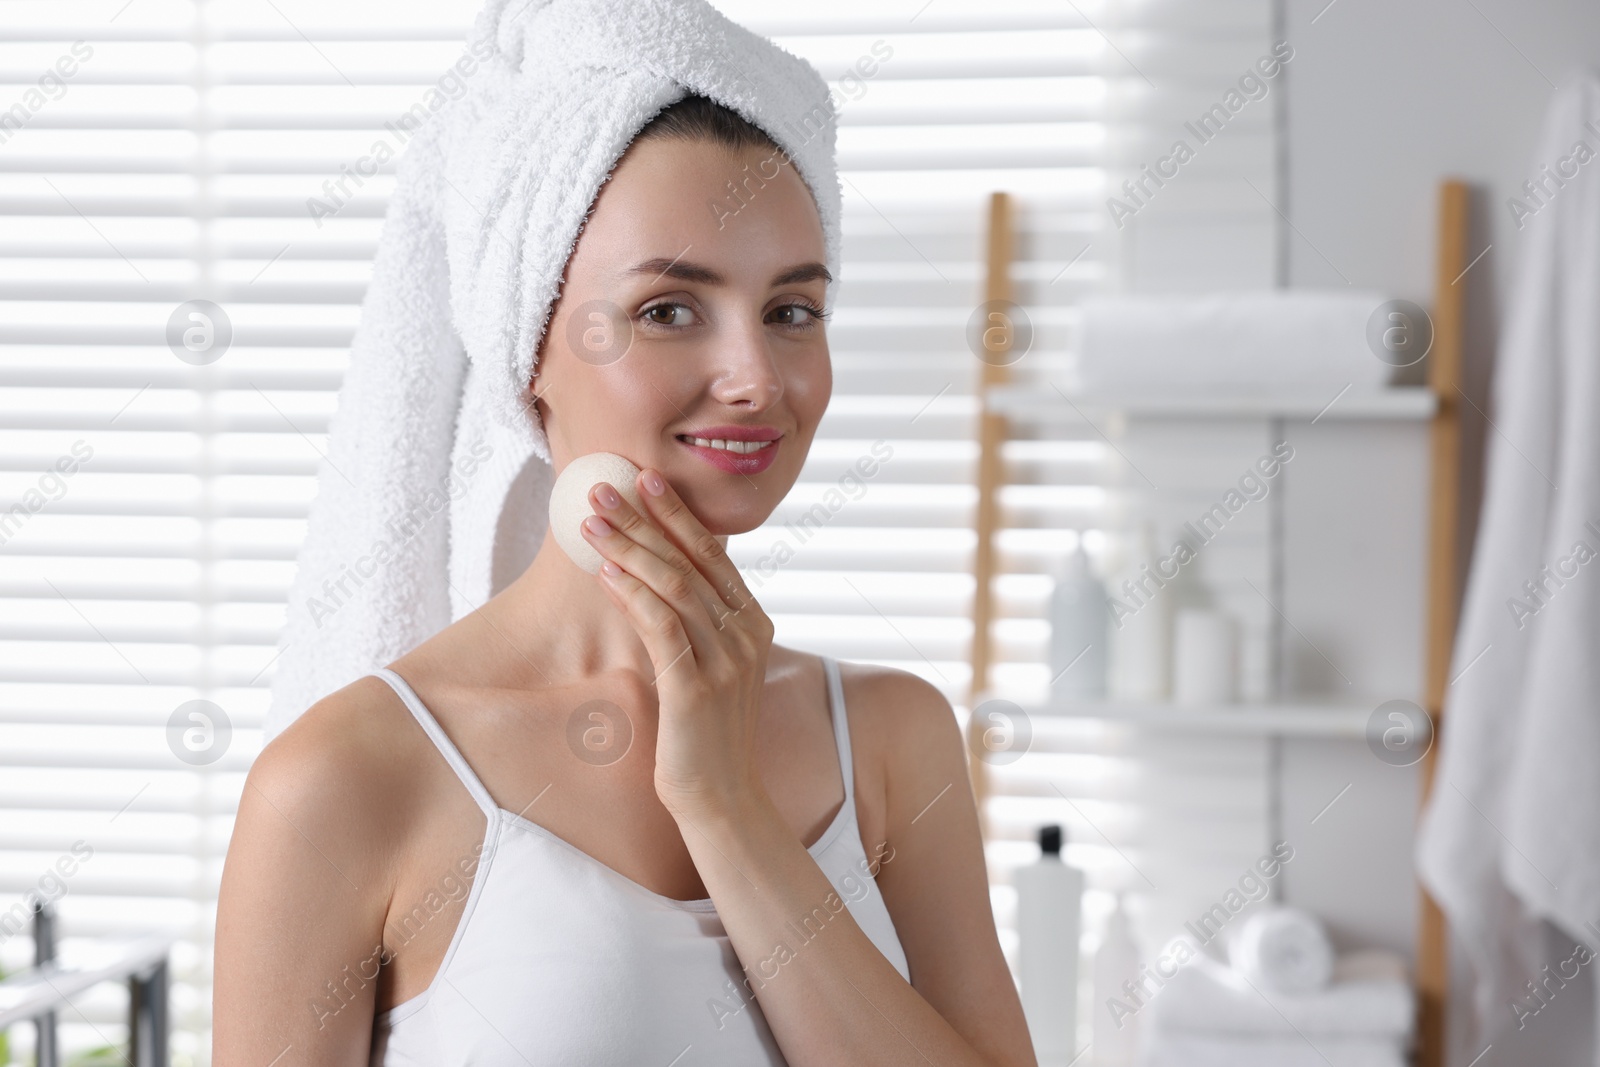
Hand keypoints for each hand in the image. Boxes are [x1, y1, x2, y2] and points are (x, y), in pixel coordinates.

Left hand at [580, 469, 774, 823]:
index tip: (644, 479)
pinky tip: (606, 573)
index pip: (713, 554)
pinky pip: (661, 626)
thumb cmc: (705, 734)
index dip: (676, 514)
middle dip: (644, 518)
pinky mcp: (697, 687)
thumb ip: (695, 623)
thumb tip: (654, 578)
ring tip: (592, 521)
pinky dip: (632, 594)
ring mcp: (725, 660)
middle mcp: (746, 634)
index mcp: (753, 623)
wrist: (721, 799)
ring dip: (629, 548)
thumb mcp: (709, 667)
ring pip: (673, 586)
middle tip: (605, 485)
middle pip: (690, 560)